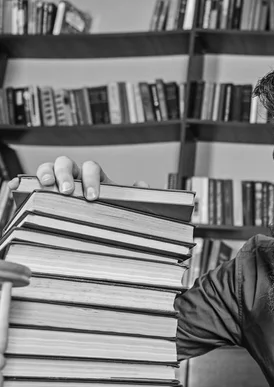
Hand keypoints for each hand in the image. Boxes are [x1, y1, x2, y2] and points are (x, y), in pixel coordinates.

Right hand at [7, 156, 148, 199]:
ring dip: (46, 174)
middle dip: (66, 174)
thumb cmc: (105, 210)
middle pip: (66, 163)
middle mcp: (73, 175)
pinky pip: (29, 182)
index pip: (91, 167)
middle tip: (69, 191)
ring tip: (47, 186)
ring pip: (48, 168)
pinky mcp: (41, 191)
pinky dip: (23, 182)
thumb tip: (142, 185)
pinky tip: (17, 187)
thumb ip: (132, 194)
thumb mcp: (121, 203)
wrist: (94, 223)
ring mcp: (56, 181)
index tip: (93, 196)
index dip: (91, 178)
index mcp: (93, 176)